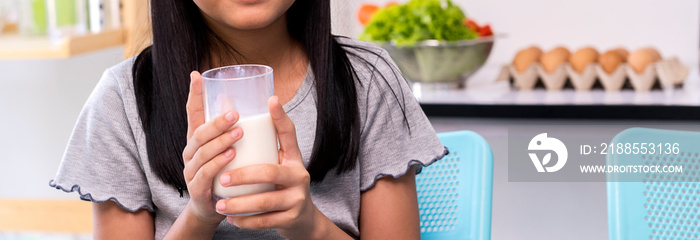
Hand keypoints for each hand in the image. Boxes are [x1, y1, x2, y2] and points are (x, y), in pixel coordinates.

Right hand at [181, 71, 241, 224]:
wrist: (215, 210)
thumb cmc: (225, 174)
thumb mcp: (228, 150)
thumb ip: (233, 130)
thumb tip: (247, 103)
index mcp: (198, 140)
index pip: (193, 113)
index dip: (193, 95)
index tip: (196, 75)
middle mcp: (191, 153)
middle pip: (199, 132)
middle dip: (216, 122)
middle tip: (235, 113)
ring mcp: (191, 171)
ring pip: (201, 152)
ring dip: (220, 141)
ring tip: (238, 132)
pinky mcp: (196, 188)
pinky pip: (205, 173)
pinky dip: (217, 163)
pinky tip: (231, 156)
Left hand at [215, 96, 322, 239]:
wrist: (302, 220)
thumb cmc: (281, 187)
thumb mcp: (279, 166)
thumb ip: (263, 150)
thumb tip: (232, 119)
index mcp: (294, 159)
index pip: (289, 135)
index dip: (281, 117)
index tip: (272, 100)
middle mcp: (299, 176)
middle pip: (270, 173)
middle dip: (244, 176)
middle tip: (223, 179)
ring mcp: (297, 198)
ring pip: (264, 201)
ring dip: (238, 204)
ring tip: (220, 205)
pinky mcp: (292, 218)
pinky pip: (265, 221)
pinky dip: (245, 221)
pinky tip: (231, 219)